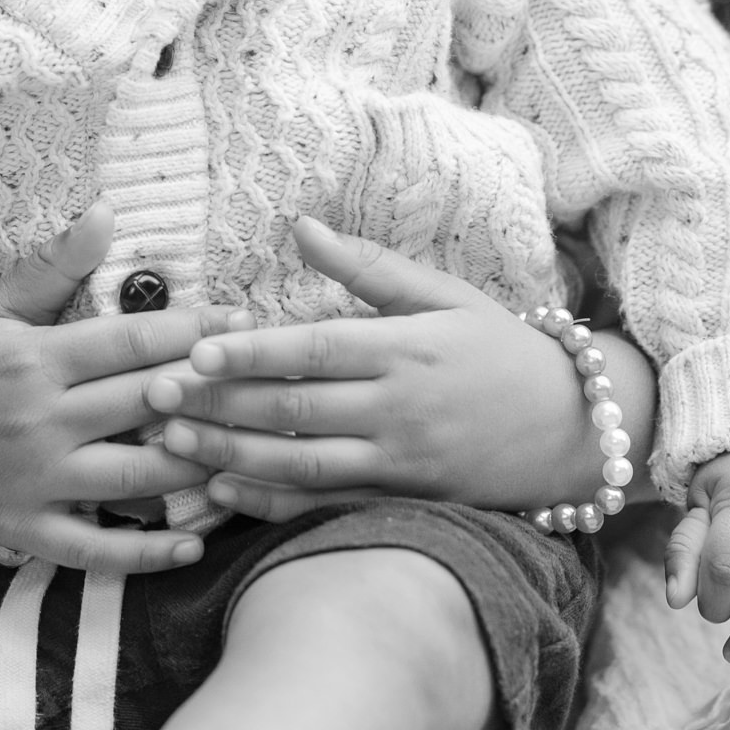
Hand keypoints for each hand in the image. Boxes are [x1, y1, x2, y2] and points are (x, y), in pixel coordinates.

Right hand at [0, 204, 252, 574]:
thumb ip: (55, 267)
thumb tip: (108, 212)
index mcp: (32, 360)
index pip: (131, 344)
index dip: (192, 332)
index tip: (240, 323)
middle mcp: (36, 424)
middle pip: (145, 406)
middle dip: (208, 392)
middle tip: (264, 382)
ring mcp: (32, 483)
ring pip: (135, 480)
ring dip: (195, 467)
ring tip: (246, 452)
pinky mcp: (25, 529)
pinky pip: (95, 551)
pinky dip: (146, 553)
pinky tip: (194, 540)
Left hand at [141, 217, 656, 520]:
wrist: (573, 427)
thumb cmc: (499, 348)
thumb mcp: (442, 295)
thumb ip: (366, 268)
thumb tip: (300, 225)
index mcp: (404, 348)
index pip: (316, 350)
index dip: (255, 351)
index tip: (199, 346)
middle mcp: (397, 408)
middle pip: (297, 409)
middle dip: (222, 403)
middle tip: (156, 396)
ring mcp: (398, 461)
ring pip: (303, 463)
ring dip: (233, 454)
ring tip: (173, 443)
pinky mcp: (401, 500)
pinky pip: (326, 504)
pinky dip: (273, 502)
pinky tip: (224, 493)